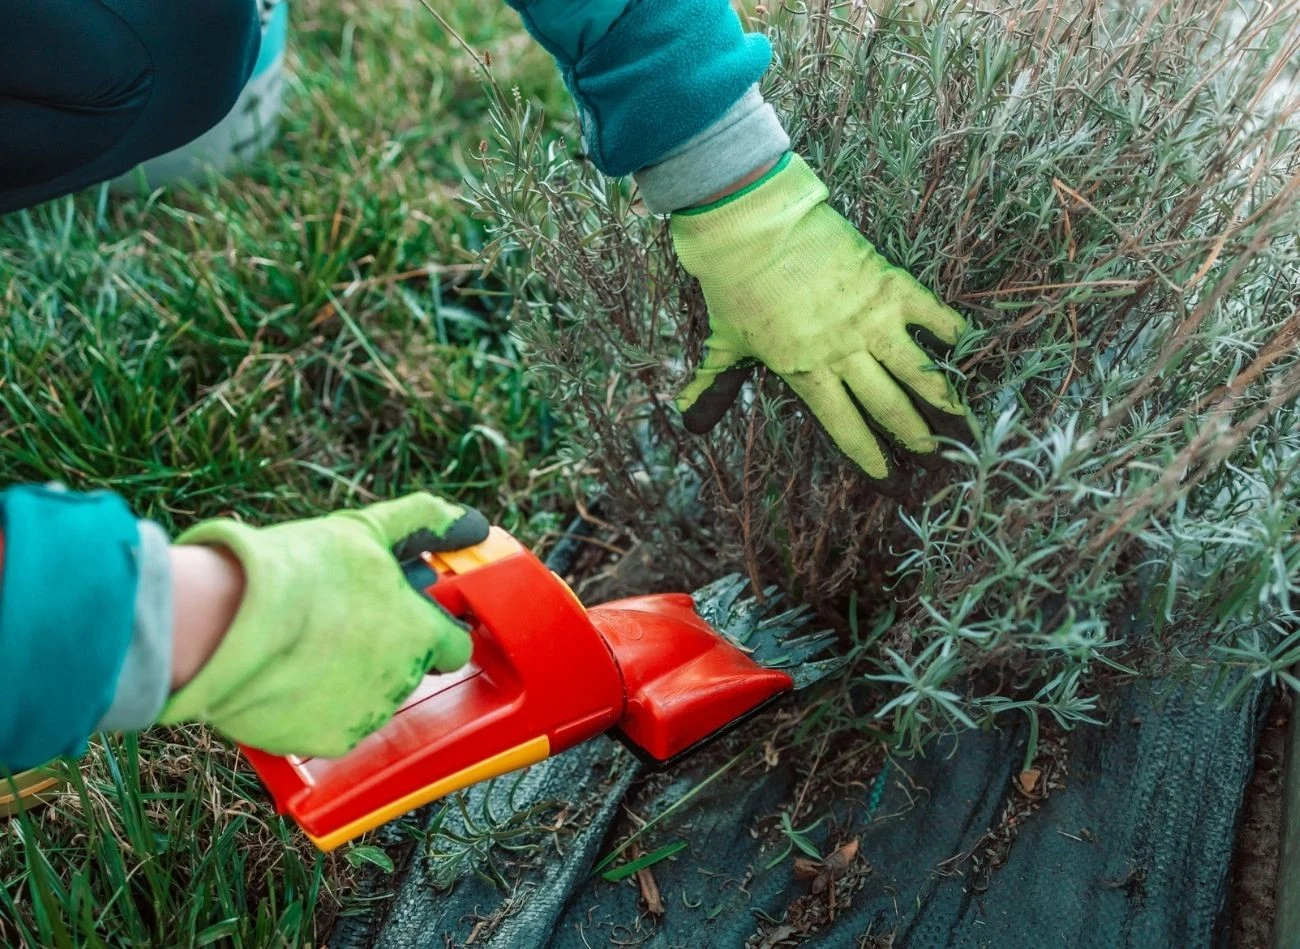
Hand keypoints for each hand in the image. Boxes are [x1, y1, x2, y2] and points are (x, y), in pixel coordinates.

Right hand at [159, 493, 488, 757]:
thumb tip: (473, 526)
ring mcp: (366, 716)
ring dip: (350, 678)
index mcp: (422, 634)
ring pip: (369, 698)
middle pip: (408, 670)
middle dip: (384, 649)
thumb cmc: (301, 571)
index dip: (432, 629)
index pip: (454, 646)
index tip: (408, 618)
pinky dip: (313, 706)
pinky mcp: (326, 742)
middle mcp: (403, 682)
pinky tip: (288, 676)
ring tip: (307, 645)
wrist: (229, 624)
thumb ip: (427, 523)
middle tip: (342, 622)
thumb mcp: (368, 530)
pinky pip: (330, 725)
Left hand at [670, 153, 968, 490]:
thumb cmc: (734, 285)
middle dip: (917, 439)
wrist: (753, 226)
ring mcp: (871, 320)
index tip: (890, 481)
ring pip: (919, 373)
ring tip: (965, 426)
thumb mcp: (724, 342)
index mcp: (805, 373)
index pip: (845, 428)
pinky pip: (932, 315)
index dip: (870, 457)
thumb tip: (688, 422)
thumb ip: (715, 385)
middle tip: (939, 460)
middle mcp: (844, 354)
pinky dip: (952, 332)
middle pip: (890, 408)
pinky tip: (966, 348)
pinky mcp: (889, 285)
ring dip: (945, 402)